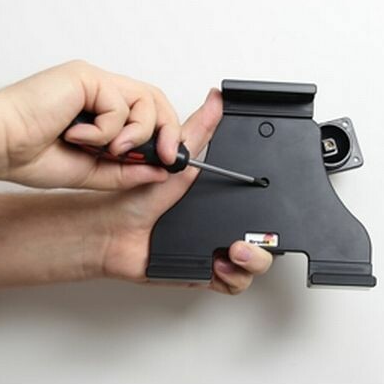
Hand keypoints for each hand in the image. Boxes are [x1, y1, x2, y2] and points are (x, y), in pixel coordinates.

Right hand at [0, 60, 181, 188]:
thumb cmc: (28, 153)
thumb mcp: (92, 171)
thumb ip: (127, 171)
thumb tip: (160, 171)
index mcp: (99, 109)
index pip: (147, 110)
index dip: (165, 133)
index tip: (169, 160)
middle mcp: (98, 91)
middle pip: (154, 99)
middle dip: (166, 130)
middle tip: (164, 156)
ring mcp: (92, 82)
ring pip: (144, 100)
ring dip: (134, 133)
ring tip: (108, 149)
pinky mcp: (85, 77)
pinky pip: (117, 104)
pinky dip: (104, 130)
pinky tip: (76, 136)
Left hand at [96, 88, 273, 293]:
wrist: (112, 229)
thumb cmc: (137, 197)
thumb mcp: (176, 156)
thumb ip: (199, 130)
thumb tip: (215, 99)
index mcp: (221, 201)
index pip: (260, 211)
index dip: (270, 217)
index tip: (269, 214)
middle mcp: (220, 227)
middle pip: (263, 242)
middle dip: (264, 247)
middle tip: (246, 240)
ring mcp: (213, 251)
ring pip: (251, 267)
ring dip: (250, 263)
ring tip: (233, 253)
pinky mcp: (202, 273)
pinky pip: (231, 285)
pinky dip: (231, 279)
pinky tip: (218, 266)